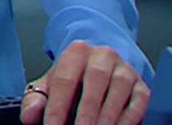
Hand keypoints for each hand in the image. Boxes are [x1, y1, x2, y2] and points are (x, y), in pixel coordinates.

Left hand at [21, 41, 148, 124]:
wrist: (100, 68)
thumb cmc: (73, 80)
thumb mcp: (50, 85)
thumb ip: (36, 99)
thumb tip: (29, 117)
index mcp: (76, 52)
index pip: (64, 81)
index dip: (57, 108)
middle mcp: (103, 55)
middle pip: (95, 82)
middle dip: (86, 114)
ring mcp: (125, 69)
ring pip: (119, 90)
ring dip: (108, 117)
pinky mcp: (141, 85)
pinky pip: (139, 101)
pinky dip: (129, 119)